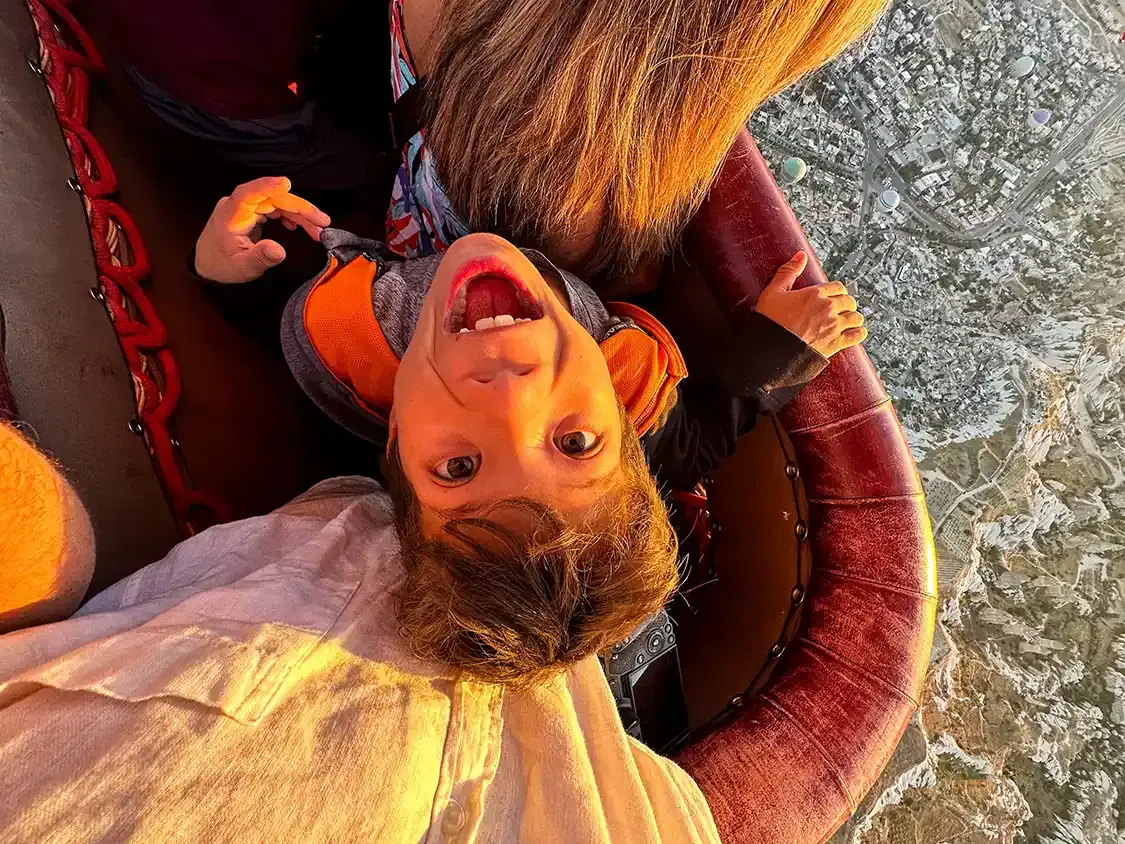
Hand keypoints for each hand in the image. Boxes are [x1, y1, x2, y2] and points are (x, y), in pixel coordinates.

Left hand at [194, 177, 330, 283]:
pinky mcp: (251, 213)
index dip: (267, 186)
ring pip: (277, 203)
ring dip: (299, 214)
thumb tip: (280, 250)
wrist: (207, 268)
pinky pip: (273, 209)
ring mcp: (245, 208)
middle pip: (272, 199)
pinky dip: (289, 216)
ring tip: (319, 229)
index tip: (286, 183)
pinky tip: (299, 227)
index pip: (248, 194)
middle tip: (323, 222)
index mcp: (231, 216)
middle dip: (299, 208)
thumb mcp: (241, 269)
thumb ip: (260, 258)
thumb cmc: (221, 268)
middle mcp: (238, 206)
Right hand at [755, 252, 866, 357]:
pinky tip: (854, 333)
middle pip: (849, 301)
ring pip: (856, 317)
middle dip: (845, 304)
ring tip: (847, 321)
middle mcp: (827, 308)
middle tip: (840, 309)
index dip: (836, 291)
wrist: (770, 350)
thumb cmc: (770, 322)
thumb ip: (788, 272)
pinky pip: (857, 335)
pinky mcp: (835, 343)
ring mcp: (833, 326)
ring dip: (852, 318)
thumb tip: (801, 256)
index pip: (838, 287)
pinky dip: (858, 334)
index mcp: (815, 294)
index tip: (833, 296)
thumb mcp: (773, 292)